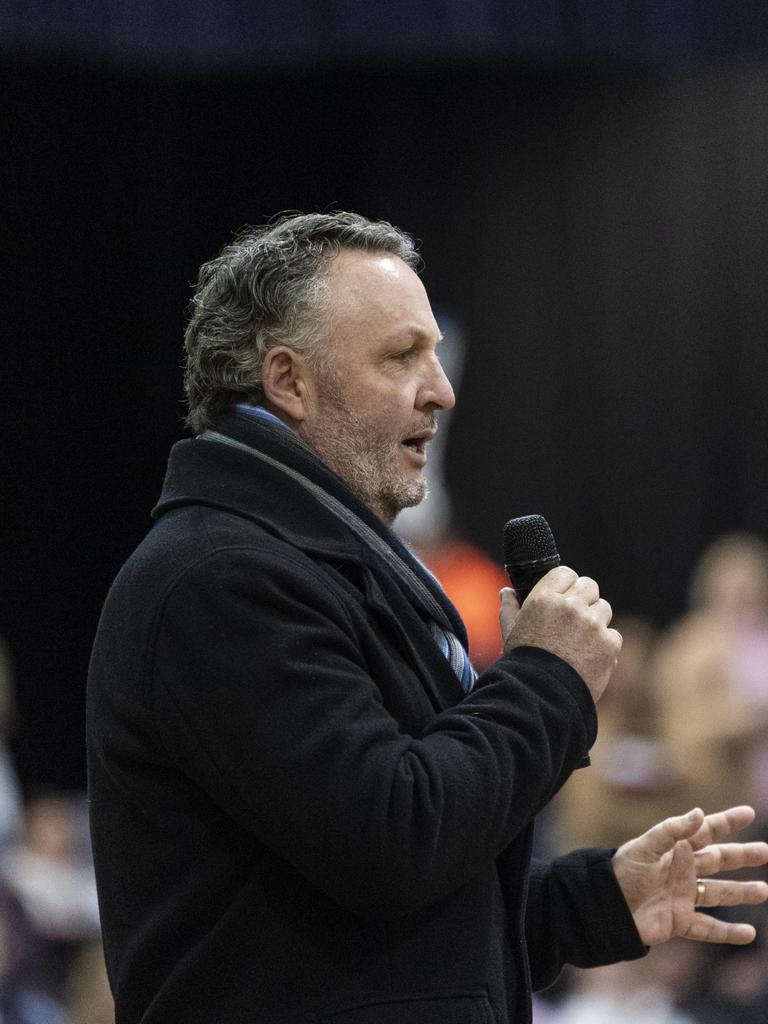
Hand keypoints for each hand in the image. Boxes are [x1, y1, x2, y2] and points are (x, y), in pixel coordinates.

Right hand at [500, 566, 620, 701]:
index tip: (564, 597)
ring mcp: (592, 624)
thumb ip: (510, 608)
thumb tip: (507, 591)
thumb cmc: (523, 663)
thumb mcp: (510, 632)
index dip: (566, 584)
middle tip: (574, 618)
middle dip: (584, 599)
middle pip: (589, 586)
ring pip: (603, 608)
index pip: (566, 573)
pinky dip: (605, 644)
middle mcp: (570, 606)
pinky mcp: (609, 643)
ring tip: (580, 641)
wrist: (542, 696)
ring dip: (595, 620)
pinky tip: (589, 656)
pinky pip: (613, 634)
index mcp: (544, 599)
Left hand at [612, 806, 767, 945]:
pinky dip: (728, 932)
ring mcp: (682, 896)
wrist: (606, 907)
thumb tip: (700, 813)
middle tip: (765, 851)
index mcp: (674, 849)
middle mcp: (682, 871)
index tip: (748, 813)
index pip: (705, 832)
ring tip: (764, 891)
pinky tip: (748, 934)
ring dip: (741, 892)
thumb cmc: (621, 872)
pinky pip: (709, 928)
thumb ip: (671, 830)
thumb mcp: (645, 847)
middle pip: (718, 860)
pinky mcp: (679, 921)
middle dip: (741, 856)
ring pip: (718, 893)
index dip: (726, 822)